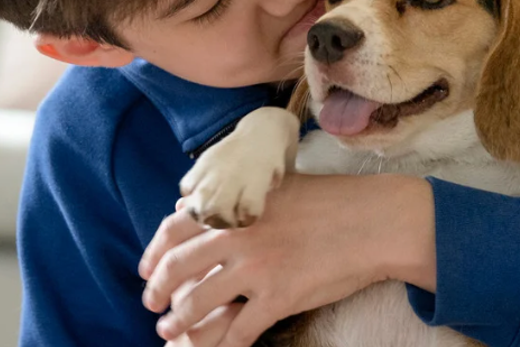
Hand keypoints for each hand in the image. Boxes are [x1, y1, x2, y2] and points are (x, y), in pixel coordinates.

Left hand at [139, 173, 434, 346]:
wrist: (372, 220)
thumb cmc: (330, 199)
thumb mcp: (276, 186)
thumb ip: (239, 197)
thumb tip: (201, 207)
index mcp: (235, 206)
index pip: (173, 229)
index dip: (154, 253)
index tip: (147, 269)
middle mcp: (238, 236)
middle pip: (177, 268)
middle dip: (157, 291)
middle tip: (152, 304)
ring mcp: (256, 269)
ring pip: (199, 303)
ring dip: (178, 322)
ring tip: (169, 330)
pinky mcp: (278, 298)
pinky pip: (238, 333)